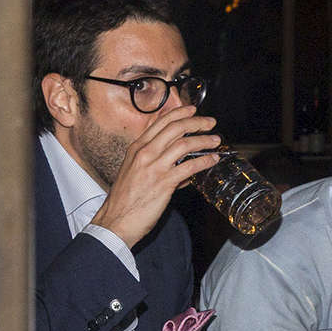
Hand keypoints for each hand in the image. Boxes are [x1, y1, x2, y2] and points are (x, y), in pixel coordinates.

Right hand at [90, 104, 221, 249]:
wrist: (115, 220)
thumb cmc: (123, 200)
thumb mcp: (133, 173)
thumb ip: (155, 165)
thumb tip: (181, 168)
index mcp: (136, 148)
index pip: (160, 123)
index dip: (178, 113)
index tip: (192, 110)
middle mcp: (145, 153)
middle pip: (175, 128)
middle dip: (196, 122)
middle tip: (209, 122)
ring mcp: (154, 167)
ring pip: (184, 144)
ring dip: (204, 140)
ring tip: (215, 140)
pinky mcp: (164, 183)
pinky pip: (189, 167)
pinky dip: (204, 161)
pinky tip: (212, 160)